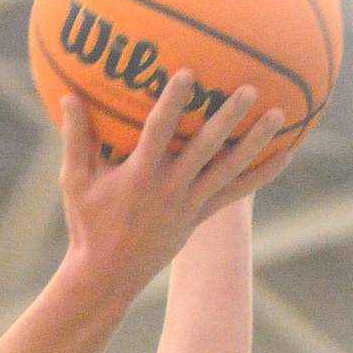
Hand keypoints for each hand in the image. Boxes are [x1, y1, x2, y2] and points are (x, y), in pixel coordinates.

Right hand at [58, 72, 288, 301]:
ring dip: (254, 142)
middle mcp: (168, 190)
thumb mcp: (75, 182)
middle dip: (226, 118)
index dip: (172, 104)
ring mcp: (188, 205)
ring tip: (278, 115)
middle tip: (248, 89)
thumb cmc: (87, 225)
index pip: (158, 134)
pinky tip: (286, 154)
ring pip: (228, 170)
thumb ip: (75, 138)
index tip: (187, 74)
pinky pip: (236, 194)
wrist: (107, 277)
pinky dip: (261, 174)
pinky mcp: (199, 217)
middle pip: (204, 149)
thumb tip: (66, 96)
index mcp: (138, 177)